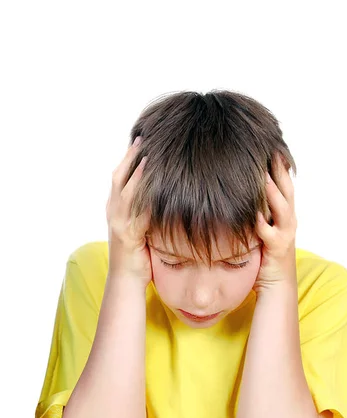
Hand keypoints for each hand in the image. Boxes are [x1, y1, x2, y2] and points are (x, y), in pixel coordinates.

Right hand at [106, 137, 151, 285]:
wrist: (126, 280)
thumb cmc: (136, 256)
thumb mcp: (139, 228)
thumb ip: (144, 211)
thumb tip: (161, 195)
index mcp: (115, 208)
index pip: (119, 176)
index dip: (128, 158)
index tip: (139, 141)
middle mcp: (113, 211)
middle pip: (119, 176)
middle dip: (130, 156)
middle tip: (143, 138)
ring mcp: (119, 222)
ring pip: (126, 189)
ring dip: (137, 171)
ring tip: (148, 153)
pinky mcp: (128, 234)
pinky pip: (137, 211)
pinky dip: (144, 196)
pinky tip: (155, 185)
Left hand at [253, 152, 297, 291]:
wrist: (276, 286)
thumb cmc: (265, 257)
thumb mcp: (262, 229)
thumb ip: (257, 212)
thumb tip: (239, 194)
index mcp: (285, 214)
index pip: (284, 184)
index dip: (279, 165)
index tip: (271, 146)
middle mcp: (289, 221)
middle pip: (286, 190)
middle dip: (280, 170)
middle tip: (272, 149)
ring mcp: (285, 234)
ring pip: (282, 208)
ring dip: (273, 191)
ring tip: (264, 175)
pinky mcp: (277, 248)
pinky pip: (269, 232)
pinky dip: (262, 222)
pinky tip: (254, 213)